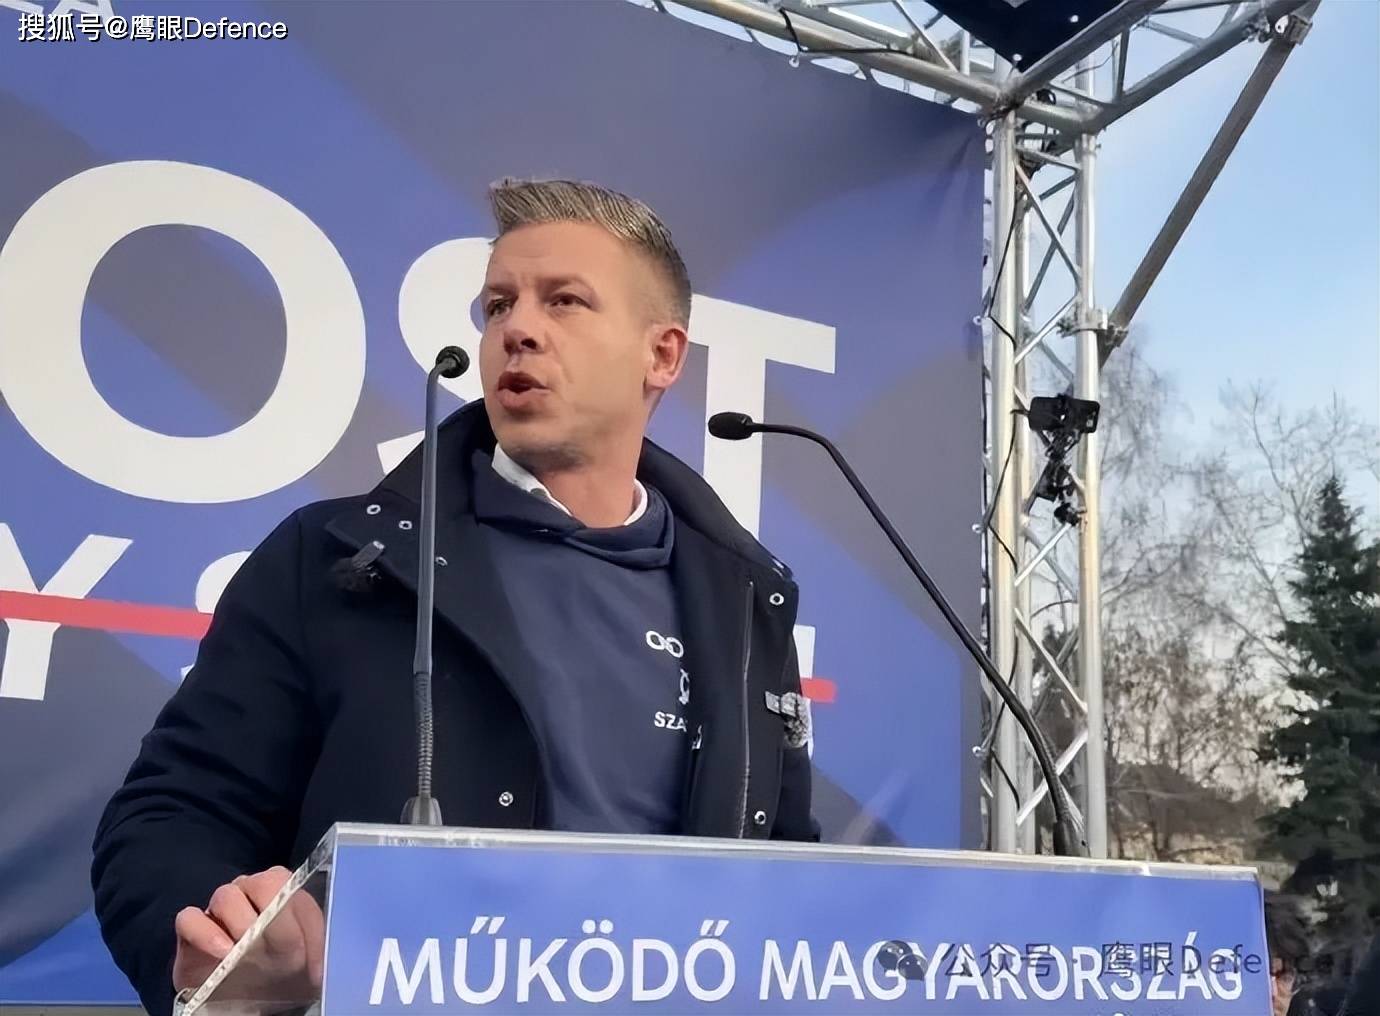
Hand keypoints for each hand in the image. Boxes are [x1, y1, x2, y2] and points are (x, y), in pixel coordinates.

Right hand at [173, 866, 323, 999]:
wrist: (242, 995)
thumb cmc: (279, 971)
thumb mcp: (304, 961)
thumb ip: (314, 949)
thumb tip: (320, 967)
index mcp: (283, 894)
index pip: (293, 888)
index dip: (301, 920)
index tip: (305, 956)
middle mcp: (251, 892)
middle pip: (263, 882)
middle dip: (274, 915)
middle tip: (279, 949)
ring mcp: (219, 908)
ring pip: (226, 895)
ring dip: (241, 923)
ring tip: (248, 953)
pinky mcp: (190, 930)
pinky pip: (190, 918)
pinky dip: (206, 933)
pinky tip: (223, 953)